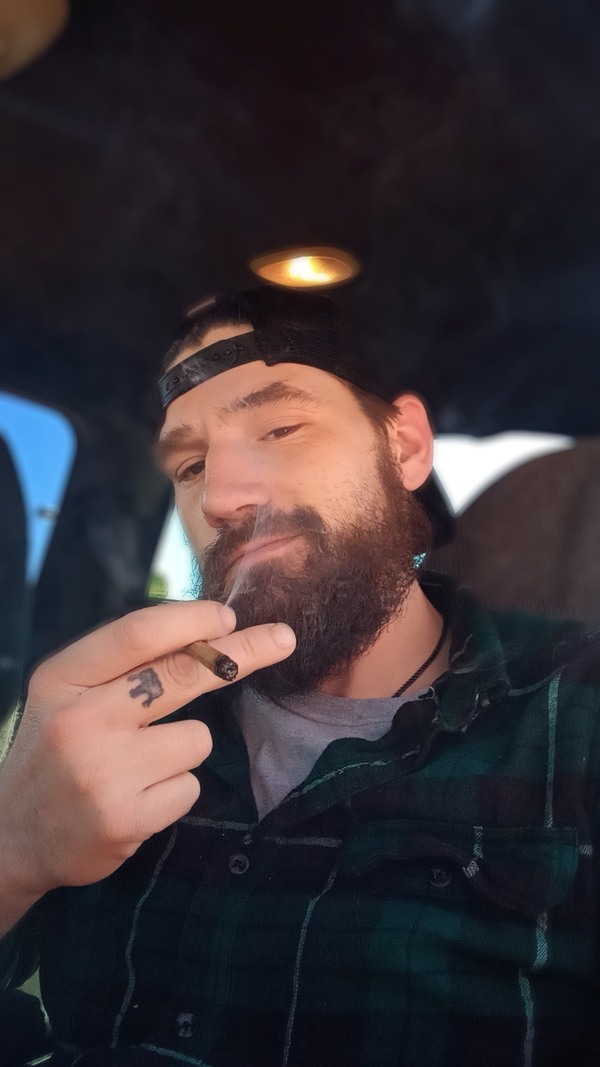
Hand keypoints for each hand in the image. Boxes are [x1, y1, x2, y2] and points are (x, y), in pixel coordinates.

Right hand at [0, 602, 294, 899]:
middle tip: (283, 638)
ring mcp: (103, 773)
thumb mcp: (67, 692)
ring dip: (183, 749)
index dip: (194, 620)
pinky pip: (190, 786)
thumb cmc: (56, 749)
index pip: (139, 633)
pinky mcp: (125, 819)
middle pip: (183, 673)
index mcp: (63, 678)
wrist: (12, 835)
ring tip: (138, 766)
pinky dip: (174, 790)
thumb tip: (208, 630)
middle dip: (244, 652)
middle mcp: (80, 720)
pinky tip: (137, 797)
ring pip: (197, 739)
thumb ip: (123, 664)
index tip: (229, 615)